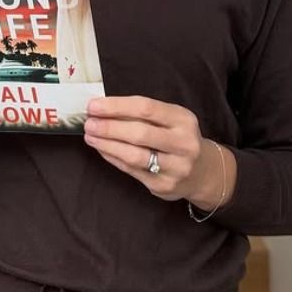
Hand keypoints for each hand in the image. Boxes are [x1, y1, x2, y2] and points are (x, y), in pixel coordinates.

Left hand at [84, 95, 229, 205]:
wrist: (203, 172)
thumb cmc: (178, 138)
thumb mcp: (170, 119)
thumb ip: (142, 114)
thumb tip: (103, 109)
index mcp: (184, 119)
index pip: (146, 108)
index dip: (117, 106)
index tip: (94, 106)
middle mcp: (184, 143)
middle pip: (140, 133)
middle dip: (109, 127)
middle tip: (89, 123)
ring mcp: (176, 167)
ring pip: (135, 155)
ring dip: (108, 145)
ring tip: (91, 137)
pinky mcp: (164, 186)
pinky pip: (132, 170)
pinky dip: (114, 158)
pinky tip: (103, 150)